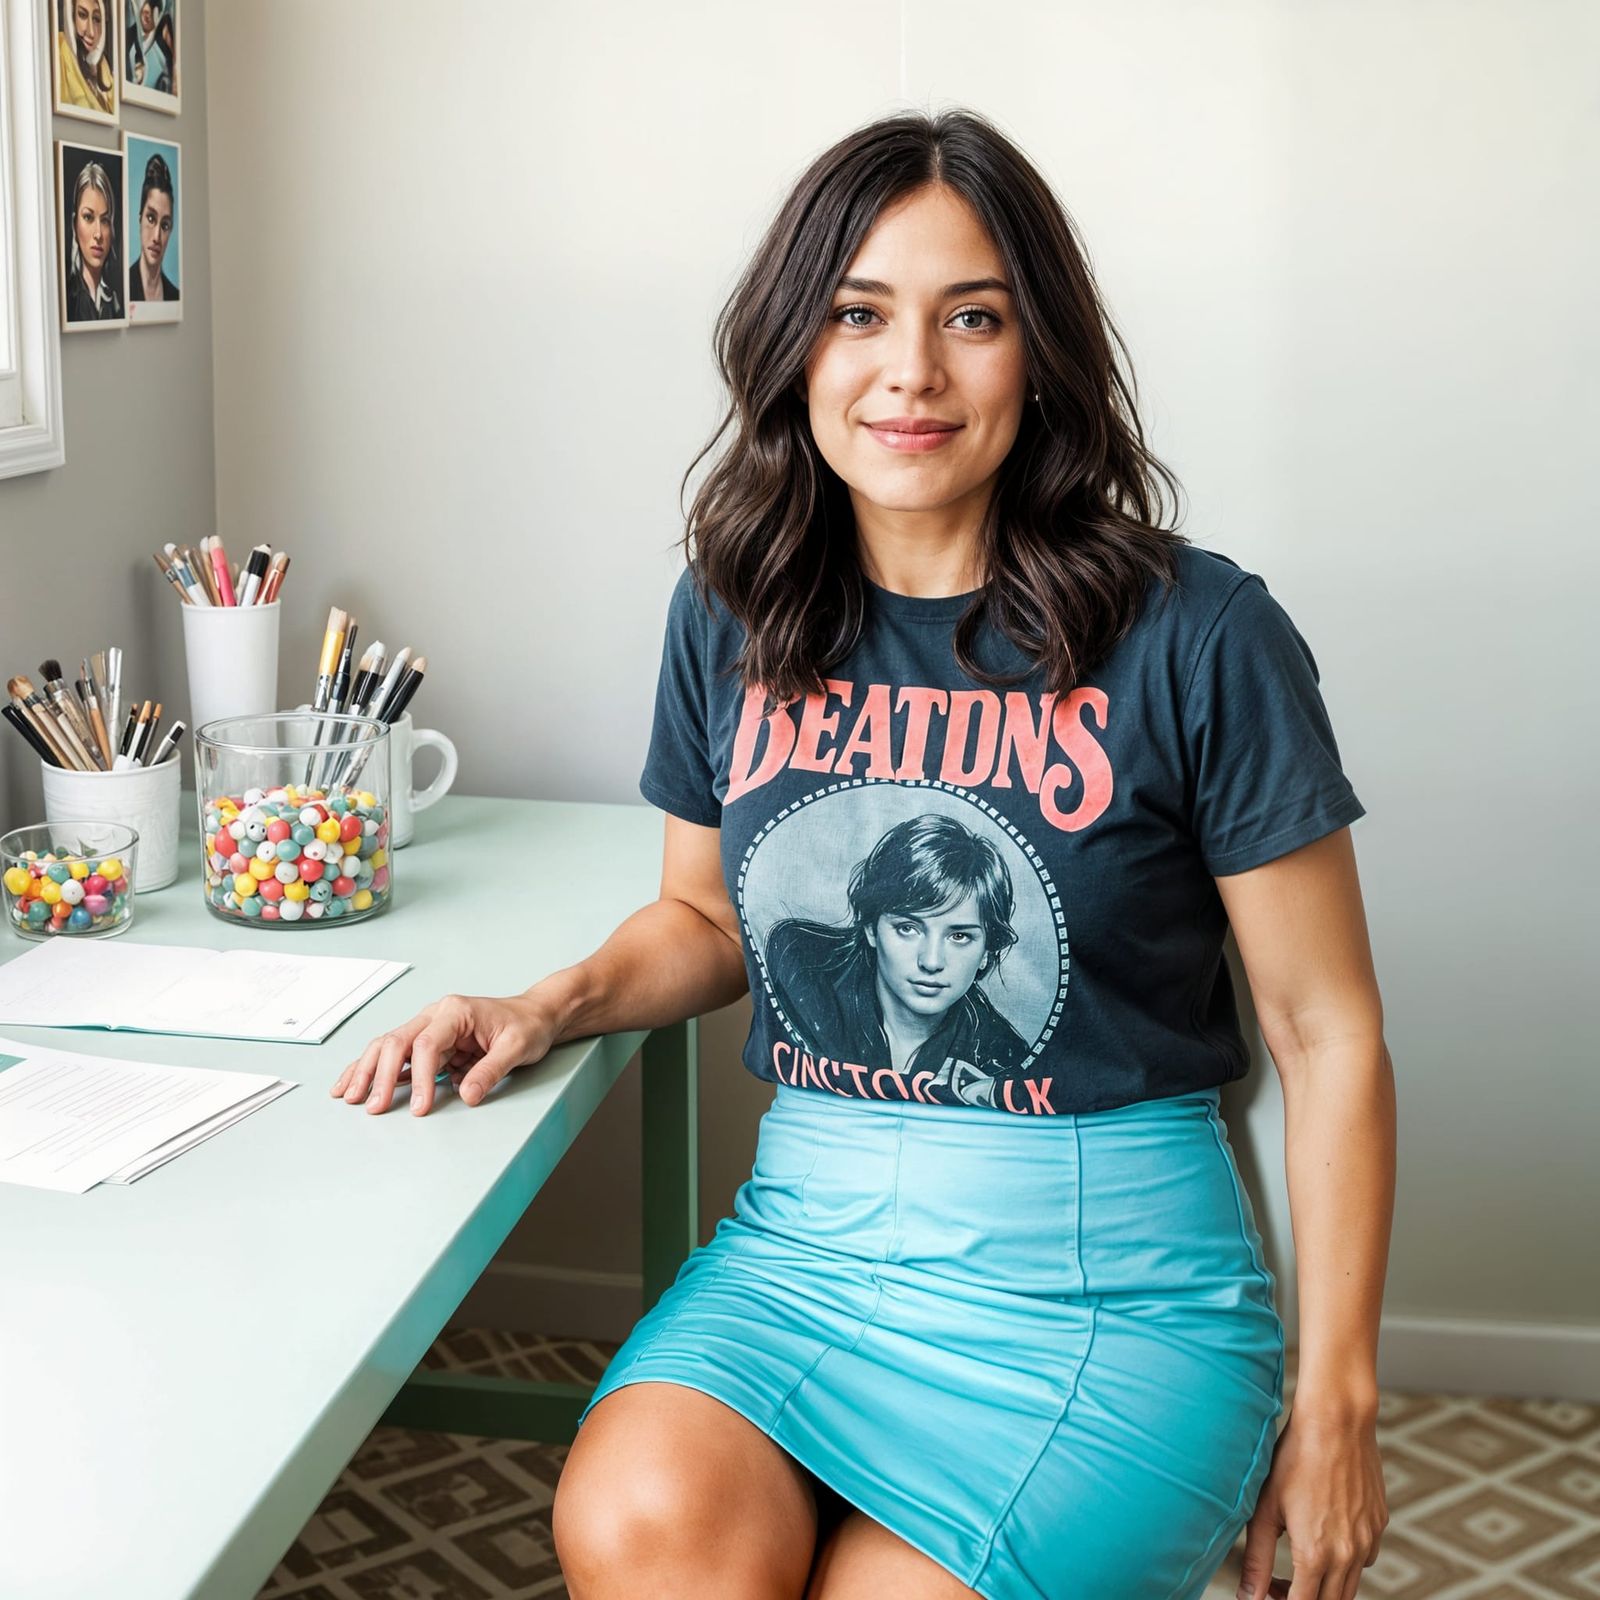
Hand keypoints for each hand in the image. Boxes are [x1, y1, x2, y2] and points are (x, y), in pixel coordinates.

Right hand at [331, 992, 556, 1115]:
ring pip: (388, 1046)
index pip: (427, 1043)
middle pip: (397, 1042)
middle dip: (380, 1075)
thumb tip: (467, 1094)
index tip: (419, 1106)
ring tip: (350, 1096)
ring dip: (367, 1070)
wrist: (535, 1015)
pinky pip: (396, 1055)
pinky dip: (375, 1069)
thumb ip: (491, 1070)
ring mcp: (430, 1027)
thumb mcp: (517, 1047)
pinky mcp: (429, 1042)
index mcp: (456, 1011)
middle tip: (373, 1106)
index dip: (419, 1077)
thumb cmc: (527, 1026)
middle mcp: (437, 1015)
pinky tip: (357, 1084)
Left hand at [1237, 1405, 1388, 1599]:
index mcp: (1316, 1555)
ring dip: (1325, 1585)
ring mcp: (1369, 1539)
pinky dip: (1346, 1562)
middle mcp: (1348, 1555)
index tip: (1268, 1593)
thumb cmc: (1293, 1460)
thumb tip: (1248, 1597)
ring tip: (1299, 1564)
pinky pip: (1366, 1558)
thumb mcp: (1265, 1509)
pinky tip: (1326, 1537)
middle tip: (1277, 1584)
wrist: (1336, 1423)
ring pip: (1350, 1586)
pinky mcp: (1379, 1523)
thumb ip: (1257, 1559)